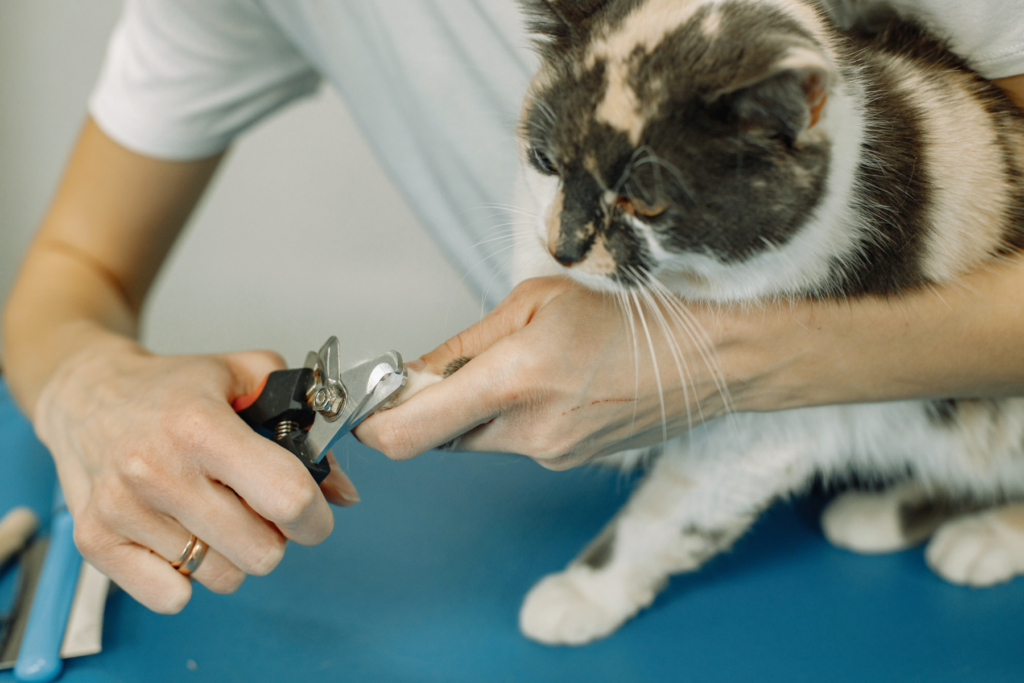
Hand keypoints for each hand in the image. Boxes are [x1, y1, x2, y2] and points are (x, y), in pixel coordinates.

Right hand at [34, 334, 357, 612]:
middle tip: (259, 510)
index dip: (315, 515)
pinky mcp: (96, 541)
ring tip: (216, 514)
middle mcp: (159, 470)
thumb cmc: (174, 387)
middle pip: (261, 552)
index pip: (286, 496)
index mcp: (201, 426)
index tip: (313, 513)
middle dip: (276, 536)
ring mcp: (124, 510)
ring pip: (222, 578)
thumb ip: (306, 427)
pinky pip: (171, 597)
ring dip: (232, 554)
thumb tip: (343, 492)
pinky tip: (182, 534)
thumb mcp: (247, 375)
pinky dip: (187, 576)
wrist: (87, 392)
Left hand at [357, 277, 744, 468]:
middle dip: (432, 406)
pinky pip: (517, 442)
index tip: (368, 402)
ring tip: (528, 367)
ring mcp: (552, 454)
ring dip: (478, 409)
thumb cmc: (630, 314)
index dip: (373, 423)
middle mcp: (529, 432)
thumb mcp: (536, 300)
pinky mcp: (568, 461)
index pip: (409, 434)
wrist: (709, 358)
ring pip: (479, 439)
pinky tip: (558, 383)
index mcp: (514, 381)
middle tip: (458, 367)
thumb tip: (413, 373)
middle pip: (439, 438)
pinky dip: (515, 416)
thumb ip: (465, 344)